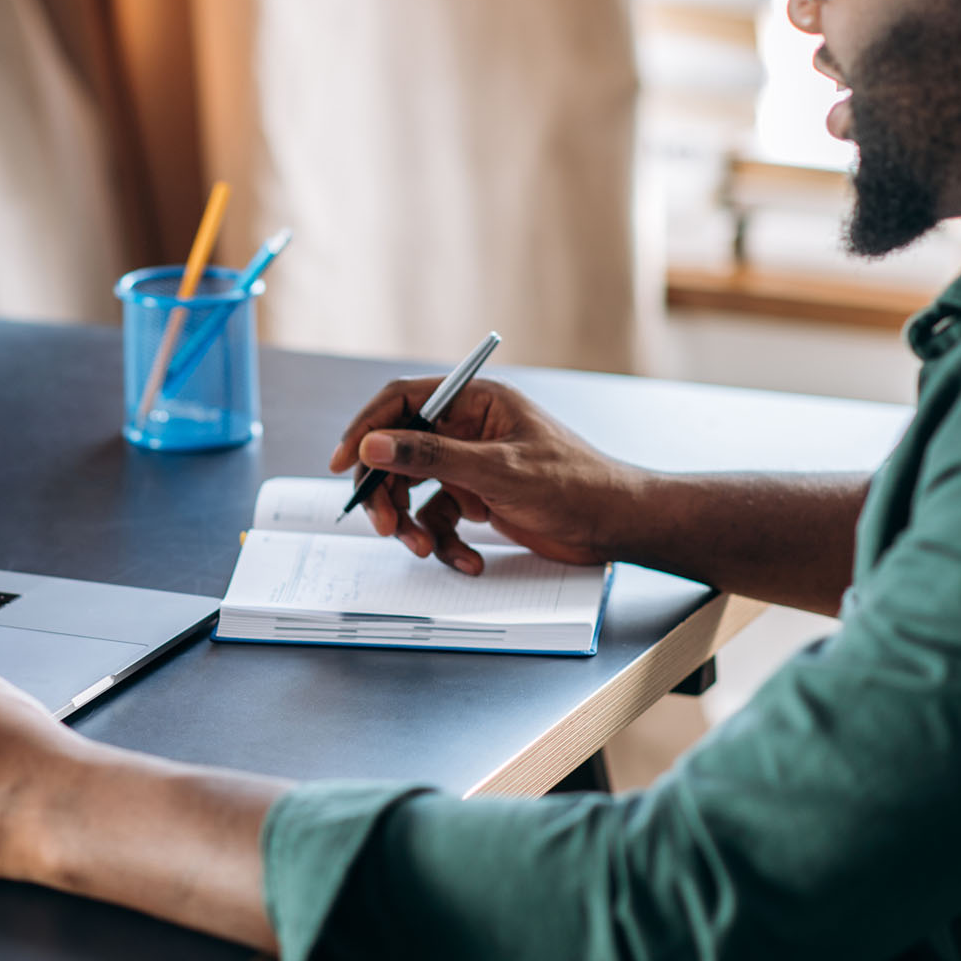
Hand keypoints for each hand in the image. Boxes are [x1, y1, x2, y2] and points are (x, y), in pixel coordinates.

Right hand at [328, 378, 638, 574]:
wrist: (616, 526)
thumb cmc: (574, 485)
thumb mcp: (497, 470)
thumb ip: (430, 456)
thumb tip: (373, 444)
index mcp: (475, 401)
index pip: (402, 402)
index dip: (366, 430)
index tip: (343, 465)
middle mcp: (468, 428)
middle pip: (400, 452)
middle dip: (388, 493)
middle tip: (383, 525)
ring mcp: (471, 465)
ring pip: (415, 491)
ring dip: (413, 524)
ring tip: (425, 548)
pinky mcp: (478, 498)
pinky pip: (440, 519)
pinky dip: (446, 543)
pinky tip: (468, 560)